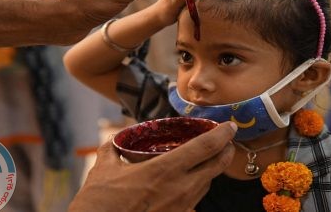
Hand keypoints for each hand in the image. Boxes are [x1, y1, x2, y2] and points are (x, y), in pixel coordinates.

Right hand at [69, 122, 236, 211]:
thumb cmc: (100, 202)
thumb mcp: (104, 168)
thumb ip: (111, 149)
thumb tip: (114, 139)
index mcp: (165, 170)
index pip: (205, 147)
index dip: (222, 134)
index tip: (230, 126)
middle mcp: (180, 189)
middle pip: (216, 167)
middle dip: (226, 152)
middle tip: (226, 142)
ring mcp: (182, 208)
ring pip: (207, 185)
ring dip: (211, 170)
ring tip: (207, 160)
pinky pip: (194, 202)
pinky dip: (195, 190)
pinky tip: (184, 186)